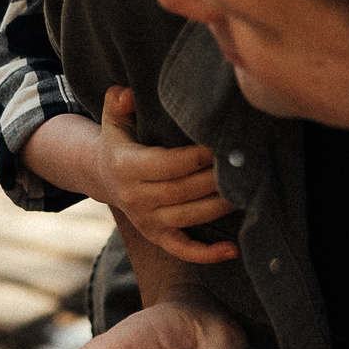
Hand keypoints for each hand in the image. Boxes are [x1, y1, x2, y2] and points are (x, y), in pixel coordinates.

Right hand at [90, 88, 236, 263]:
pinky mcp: (157, 236)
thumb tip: (127, 94)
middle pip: (182, 190)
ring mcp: (146, 220)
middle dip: (214, 180)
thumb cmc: (119, 143)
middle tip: (241, 166)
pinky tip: (232, 249)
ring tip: (244, 192)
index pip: (167, 164)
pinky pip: (182, 250)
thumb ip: (118, 104)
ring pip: (188, 217)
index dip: (196, 157)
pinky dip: (207, 254)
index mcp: (125, 166)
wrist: (103, 177)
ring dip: (218, 207)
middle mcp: (134, 197)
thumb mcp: (113, 121)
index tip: (219, 145)